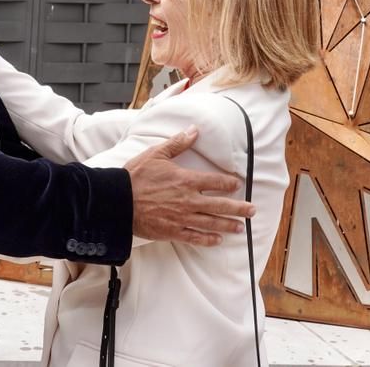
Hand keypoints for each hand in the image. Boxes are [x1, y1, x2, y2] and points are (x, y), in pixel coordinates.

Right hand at [125, 126, 254, 246]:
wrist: (118, 201)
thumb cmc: (136, 176)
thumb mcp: (156, 154)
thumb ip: (178, 143)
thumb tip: (194, 130)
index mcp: (185, 180)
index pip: (215, 181)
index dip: (228, 183)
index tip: (237, 184)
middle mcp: (188, 200)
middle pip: (219, 205)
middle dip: (238, 208)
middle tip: (252, 210)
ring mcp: (181, 218)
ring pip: (211, 223)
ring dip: (228, 225)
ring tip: (241, 228)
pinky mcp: (172, 231)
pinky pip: (194, 237)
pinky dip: (207, 240)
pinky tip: (217, 240)